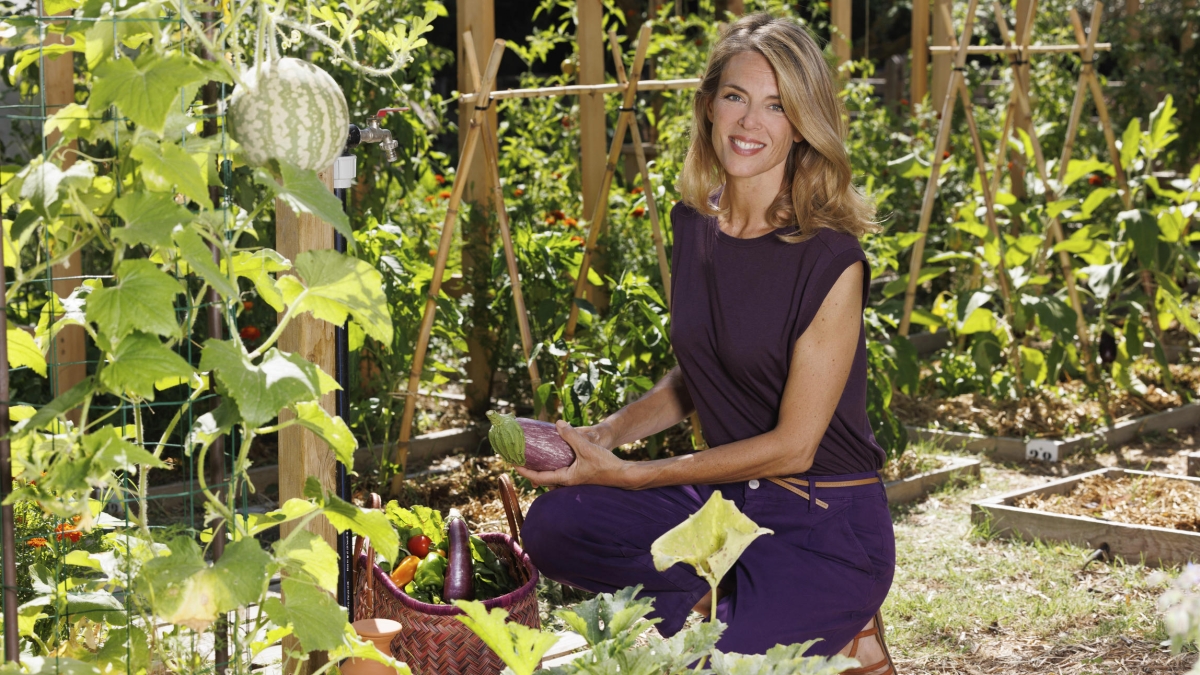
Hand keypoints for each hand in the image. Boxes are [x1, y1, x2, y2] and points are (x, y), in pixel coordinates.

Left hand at [514, 420, 628, 487]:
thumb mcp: (587, 447)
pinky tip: (553, 456)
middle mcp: (567, 481)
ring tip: (532, 457)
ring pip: (551, 475)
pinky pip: (560, 471)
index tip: (512, 463)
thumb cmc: (606, 465)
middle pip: (542, 477)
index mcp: (565, 478)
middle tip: (519, 458)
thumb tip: (558, 423)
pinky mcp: (579, 475)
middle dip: (529, 469)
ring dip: (541, 467)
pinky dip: (552, 465)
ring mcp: (573, 479)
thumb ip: (572, 435)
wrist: (623, 475)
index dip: (524, 470)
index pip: (538, 477)